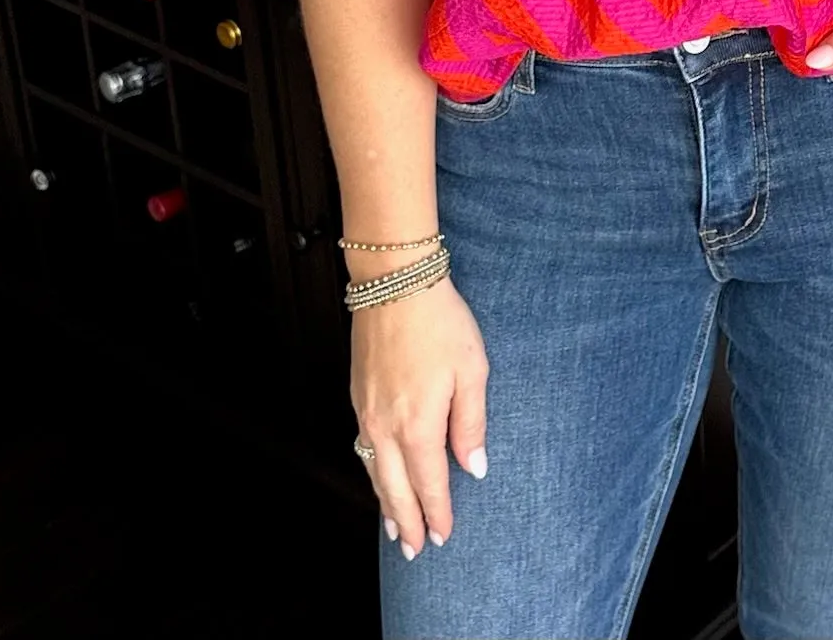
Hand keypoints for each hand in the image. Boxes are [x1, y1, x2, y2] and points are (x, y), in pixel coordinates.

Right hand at [351, 276, 489, 557]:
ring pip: (373, 472)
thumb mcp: (472, 370)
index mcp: (418, 425)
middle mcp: (386, 426)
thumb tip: (474, 467)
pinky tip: (377, 475)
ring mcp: (367, 412)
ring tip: (394, 528)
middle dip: (406, 522)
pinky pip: (363, 448)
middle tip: (414, 551)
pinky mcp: (358, 395)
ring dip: (385, 503)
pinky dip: (370, 472)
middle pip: (394, 489)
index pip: (429, 484)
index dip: (437, 513)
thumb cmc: (440, 322)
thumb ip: (471, 423)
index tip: (444, 537)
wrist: (394, 282)